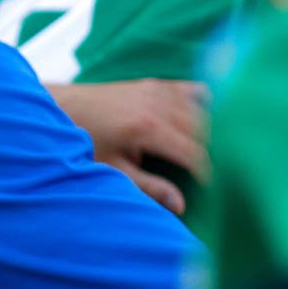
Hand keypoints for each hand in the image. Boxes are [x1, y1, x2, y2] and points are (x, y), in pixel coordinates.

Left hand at [48, 79, 209, 213]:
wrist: (63, 106)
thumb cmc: (84, 141)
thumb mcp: (113, 170)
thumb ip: (148, 187)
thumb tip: (179, 204)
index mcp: (147, 129)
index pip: (193, 151)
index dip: (209, 170)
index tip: (216, 186)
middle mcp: (155, 105)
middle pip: (203, 127)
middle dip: (216, 149)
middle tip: (224, 168)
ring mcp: (155, 91)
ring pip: (200, 108)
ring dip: (212, 127)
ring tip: (222, 148)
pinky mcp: (152, 84)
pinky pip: (188, 89)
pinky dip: (203, 102)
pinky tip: (212, 115)